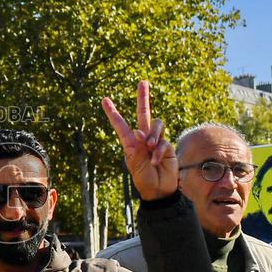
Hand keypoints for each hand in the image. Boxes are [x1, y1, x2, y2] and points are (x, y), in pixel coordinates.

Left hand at [102, 81, 177, 200]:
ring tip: (149, 147)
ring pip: (156, 124)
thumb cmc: (143, 178)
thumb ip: (136, 146)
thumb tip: (139, 131)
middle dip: (143, 97)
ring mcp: (156, 140)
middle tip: (142, 82)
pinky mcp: (168, 145)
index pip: (120, 124)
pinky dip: (159, 150)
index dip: (113, 112)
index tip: (104, 100)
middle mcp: (143, 138)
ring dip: (152, 134)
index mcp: (130, 142)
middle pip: (144, 113)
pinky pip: (163, 140)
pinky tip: (156, 160)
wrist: (159, 190)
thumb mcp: (134, 163)